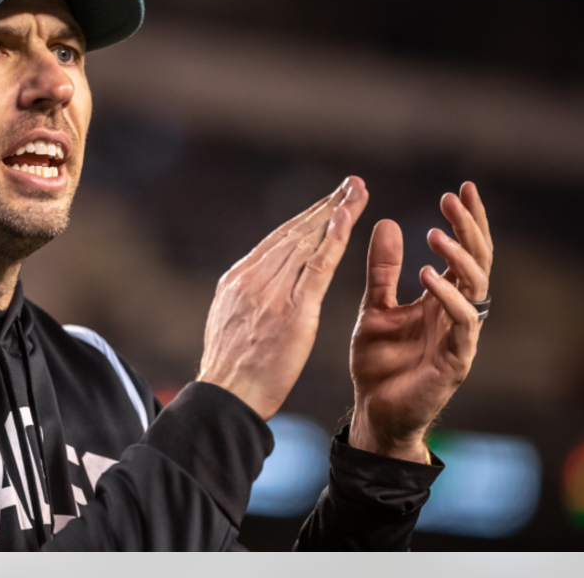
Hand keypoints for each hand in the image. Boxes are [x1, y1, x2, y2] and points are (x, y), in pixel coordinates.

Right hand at [197, 177, 368, 420]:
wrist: (226, 398)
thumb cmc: (230, 374)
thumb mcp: (229, 326)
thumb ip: (246, 302)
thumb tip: (255, 289)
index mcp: (237, 280)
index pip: (277, 241)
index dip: (305, 219)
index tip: (327, 203)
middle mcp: (252, 277)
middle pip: (295, 233)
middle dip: (325, 206)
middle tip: (351, 183)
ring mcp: (271, 291)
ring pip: (308, 241)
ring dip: (336, 213)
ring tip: (358, 191)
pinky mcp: (292, 309)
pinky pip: (317, 265)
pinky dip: (333, 238)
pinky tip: (347, 218)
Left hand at [349, 182, 492, 461]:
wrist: (373, 411)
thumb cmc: (379, 363)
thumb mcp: (374, 307)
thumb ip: (382, 270)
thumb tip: (389, 222)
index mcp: (441, 297)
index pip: (463, 251)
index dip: (466, 220)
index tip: (459, 187)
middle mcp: (457, 312)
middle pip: (478, 261)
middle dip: (470, 227)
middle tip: (453, 197)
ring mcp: (461, 335)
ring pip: (475, 287)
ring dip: (459, 257)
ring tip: (436, 232)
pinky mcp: (456, 359)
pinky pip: (461, 322)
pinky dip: (447, 296)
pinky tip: (428, 275)